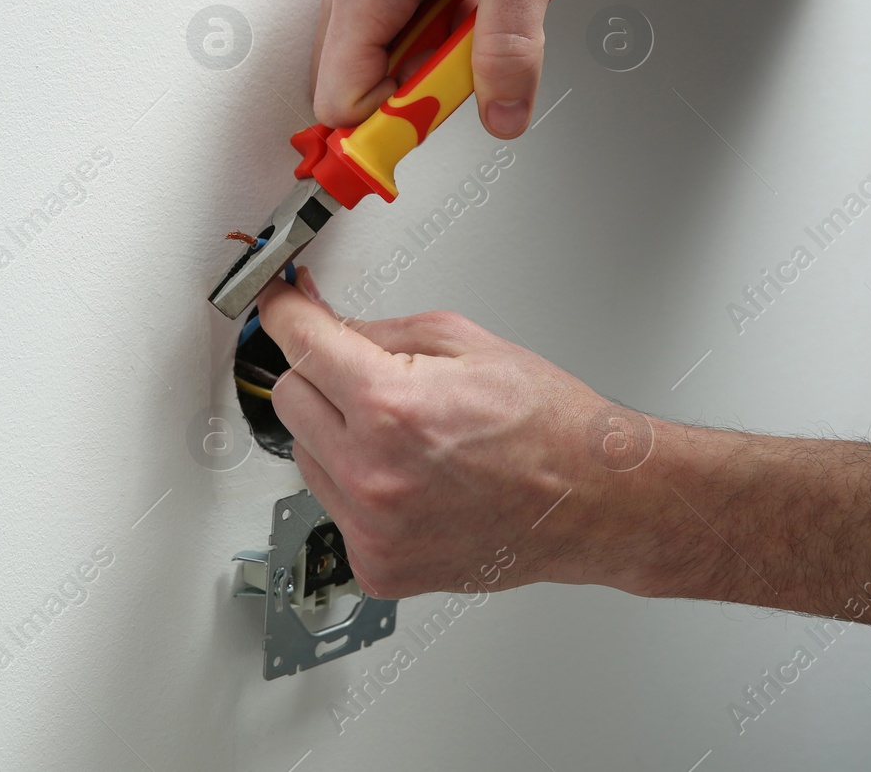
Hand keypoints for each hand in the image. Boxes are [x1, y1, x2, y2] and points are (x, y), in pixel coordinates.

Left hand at [255, 268, 870, 625]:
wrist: (594, 500)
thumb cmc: (548, 424)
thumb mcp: (463, 340)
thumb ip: (376, 331)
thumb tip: (321, 322)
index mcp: (389, 406)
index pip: (297, 342)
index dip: (284, 312)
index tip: (276, 303)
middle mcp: (371, 474)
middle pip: (289, 397)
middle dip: (321, 374)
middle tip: (368, 372)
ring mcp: (371, 528)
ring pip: (305, 455)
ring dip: (337, 434)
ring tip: (407, 434)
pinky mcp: (377, 566)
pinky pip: (334, 507)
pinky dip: (359, 487)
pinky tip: (411, 478)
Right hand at [310, 0, 701, 138]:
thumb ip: (511, 41)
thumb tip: (500, 112)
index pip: (341, 98)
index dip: (389, 128)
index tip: (437, 125)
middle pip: (361, 86)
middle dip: (422, 94)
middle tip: (481, 62)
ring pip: (389, 59)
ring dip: (442, 58)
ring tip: (487, 12)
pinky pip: (407, 28)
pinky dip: (449, 30)